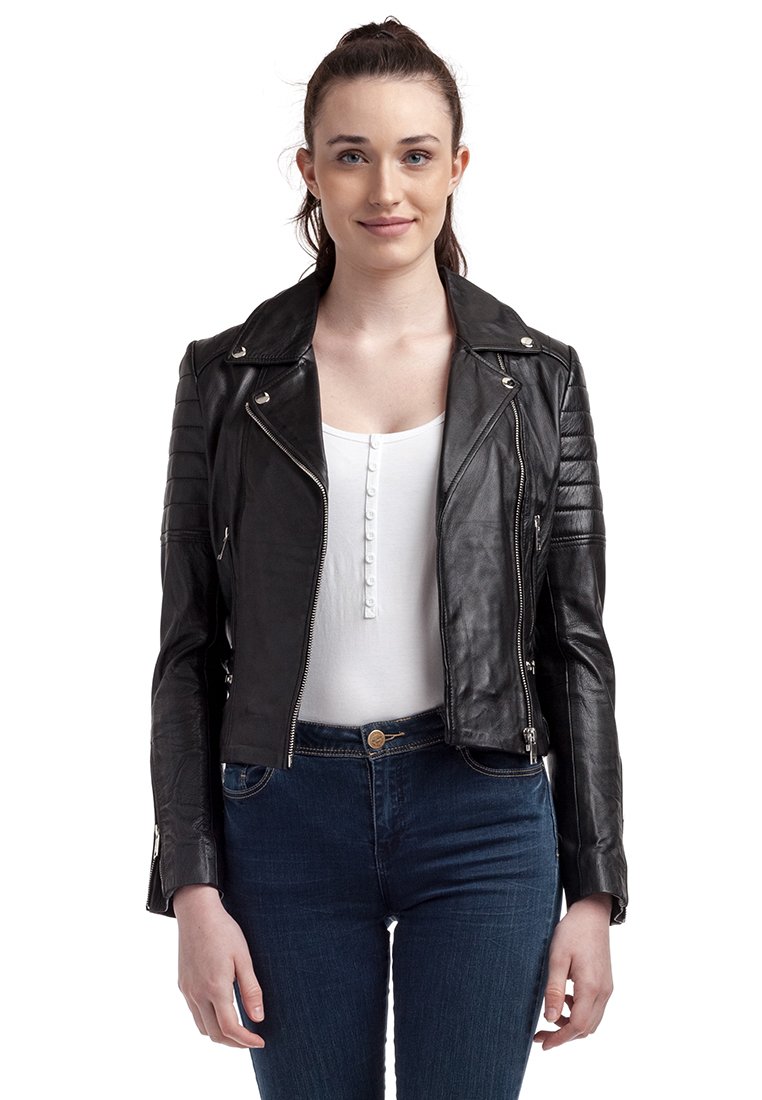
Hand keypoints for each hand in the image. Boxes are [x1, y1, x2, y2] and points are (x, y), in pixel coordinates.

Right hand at [174, 884, 265, 1048]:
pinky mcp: (183, 984)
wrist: (197, 912)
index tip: (260, 1042)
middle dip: (234, 1043)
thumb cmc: (224, 931)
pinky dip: (208, 1021)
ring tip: (238, 1029)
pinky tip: (221, 1011)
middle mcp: (197, 994)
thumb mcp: (243, 957)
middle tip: (252, 1039)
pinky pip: (194, 1013)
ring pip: (202, 1027)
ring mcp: (187, 990)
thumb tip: (258, 1018)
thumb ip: (251, 990)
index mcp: (215, 988)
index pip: (230, 1028)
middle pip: (214, 1034)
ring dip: (220, 1034)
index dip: (246, 1040)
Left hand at [533, 892, 613, 1050]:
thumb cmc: (572, 932)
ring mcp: (607, 989)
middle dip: (564, 1035)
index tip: (542, 1042)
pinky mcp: (606, 984)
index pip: (577, 1026)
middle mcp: (603, 992)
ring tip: (551, 1017)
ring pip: (591, 1021)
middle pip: (586, 1029)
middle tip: (541, 1034)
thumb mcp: (557, 958)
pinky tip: (564, 1001)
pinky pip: (594, 1009)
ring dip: (572, 1026)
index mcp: (591, 987)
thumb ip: (554, 990)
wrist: (592, 914)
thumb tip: (550, 1019)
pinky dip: (579, 1014)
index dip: (559, 1038)